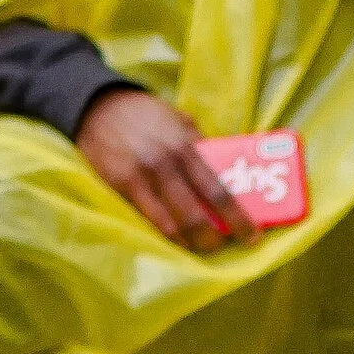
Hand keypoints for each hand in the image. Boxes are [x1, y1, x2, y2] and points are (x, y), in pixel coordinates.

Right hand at [74, 89, 249, 248]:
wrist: (99, 106)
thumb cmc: (145, 115)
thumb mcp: (179, 121)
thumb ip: (198, 145)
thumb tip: (224, 170)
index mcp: (187, 146)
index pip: (219, 189)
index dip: (239, 217)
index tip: (254, 236)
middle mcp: (168, 163)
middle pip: (199, 212)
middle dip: (216, 238)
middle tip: (225, 246)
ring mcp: (144, 176)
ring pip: (174, 223)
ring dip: (192, 242)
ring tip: (202, 247)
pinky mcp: (123, 186)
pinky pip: (150, 220)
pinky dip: (167, 236)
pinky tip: (176, 242)